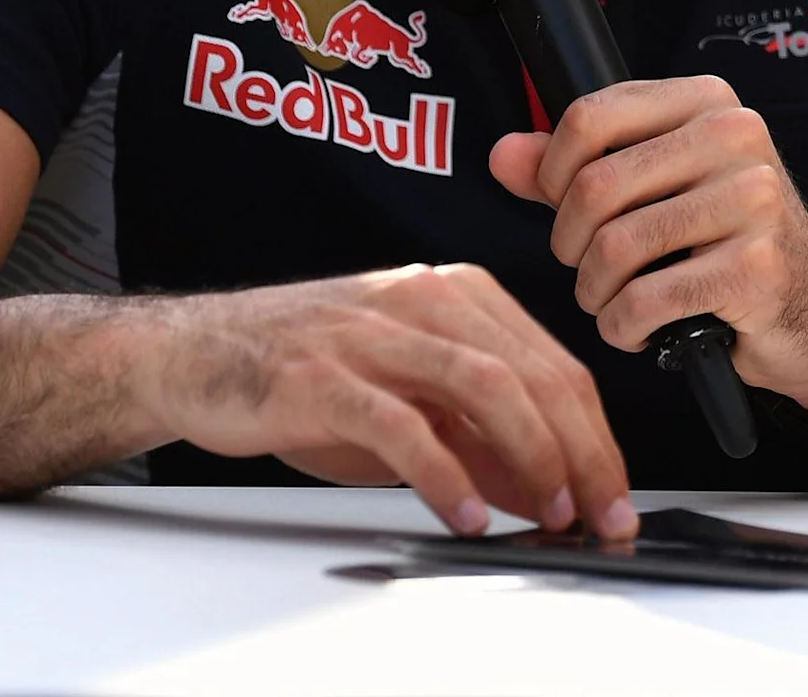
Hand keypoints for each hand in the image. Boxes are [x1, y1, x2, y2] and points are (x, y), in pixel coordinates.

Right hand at [142, 264, 632, 540]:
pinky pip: (402, 425)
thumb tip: (547, 490)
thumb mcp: (409, 395)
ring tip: (553, 512)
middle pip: (535, 375)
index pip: (557, 365)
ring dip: (533, 457)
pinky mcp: (322, 375)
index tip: (617, 493)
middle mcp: (425, 300)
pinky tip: (468, 514)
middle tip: (603, 513)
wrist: (191, 352)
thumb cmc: (304, 371)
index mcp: (459, 294)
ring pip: (485, 387)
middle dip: (584, 453)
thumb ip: (478, 436)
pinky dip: (445, 475)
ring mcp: (373, 333)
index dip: (598, 437)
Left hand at [490, 77, 807, 409]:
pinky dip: (625, 328)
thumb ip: (574, 170)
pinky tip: (642, 329)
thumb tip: (503, 154)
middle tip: (588, 269)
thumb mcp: (654, 189)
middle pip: (595, 187)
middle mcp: (737, 137)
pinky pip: (646, 301)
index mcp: (708, 102)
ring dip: (595, 293)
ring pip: (615, 248)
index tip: (564, 207)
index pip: (591, 116)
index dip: (552, 172)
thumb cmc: (722, 242)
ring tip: (613, 302)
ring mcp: (753, 200)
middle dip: (571, 245)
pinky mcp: (756, 267)